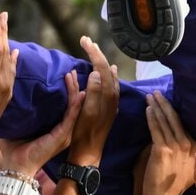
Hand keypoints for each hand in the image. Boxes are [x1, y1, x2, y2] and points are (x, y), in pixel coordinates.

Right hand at [0, 12, 18, 141]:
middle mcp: (3, 83)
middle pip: (5, 52)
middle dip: (3, 32)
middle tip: (3, 15)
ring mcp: (7, 89)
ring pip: (10, 61)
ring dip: (7, 43)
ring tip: (5, 28)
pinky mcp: (7, 94)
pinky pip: (12, 71)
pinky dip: (12, 59)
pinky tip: (14, 53)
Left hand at [1, 71, 83, 173]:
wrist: (15, 165)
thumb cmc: (15, 148)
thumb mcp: (19, 124)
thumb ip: (21, 111)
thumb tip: (12, 91)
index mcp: (54, 127)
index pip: (64, 105)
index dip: (67, 89)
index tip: (65, 74)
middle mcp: (63, 129)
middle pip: (73, 103)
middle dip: (74, 86)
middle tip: (72, 71)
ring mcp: (64, 132)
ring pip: (75, 107)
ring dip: (75, 91)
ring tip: (73, 76)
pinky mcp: (62, 135)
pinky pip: (72, 116)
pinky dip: (76, 103)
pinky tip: (79, 93)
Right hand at [68, 36, 118, 164]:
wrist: (88, 154)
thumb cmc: (83, 134)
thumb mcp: (86, 113)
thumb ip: (92, 92)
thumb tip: (95, 72)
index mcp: (107, 96)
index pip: (101, 68)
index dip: (93, 53)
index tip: (83, 40)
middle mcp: (112, 98)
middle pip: (106, 69)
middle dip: (97, 54)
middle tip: (86, 40)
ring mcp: (111, 103)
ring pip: (109, 76)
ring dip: (101, 62)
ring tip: (94, 51)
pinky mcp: (108, 108)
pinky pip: (109, 85)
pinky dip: (106, 74)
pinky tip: (106, 72)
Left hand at [139, 91, 195, 194]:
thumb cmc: (176, 183)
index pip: (185, 123)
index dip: (175, 110)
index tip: (167, 100)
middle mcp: (189, 144)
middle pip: (175, 119)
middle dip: (164, 103)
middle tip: (156, 92)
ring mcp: (176, 147)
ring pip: (164, 122)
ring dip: (156, 107)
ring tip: (150, 96)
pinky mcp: (162, 150)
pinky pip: (155, 129)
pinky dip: (151, 118)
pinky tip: (147, 109)